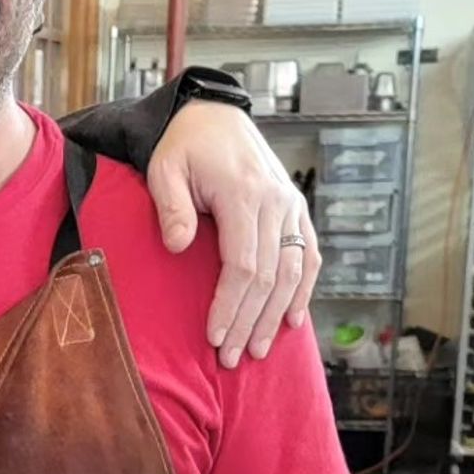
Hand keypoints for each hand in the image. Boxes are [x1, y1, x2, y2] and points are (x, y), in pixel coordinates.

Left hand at [147, 103, 321, 367]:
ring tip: (260, 349)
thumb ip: (171, 207)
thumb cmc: (182, 146)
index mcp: (244, 194)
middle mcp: (276, 202)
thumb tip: (179, 246)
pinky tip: (294, 320)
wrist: (212, 115)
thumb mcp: (164, 168)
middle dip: (251, 322)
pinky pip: (308, 255)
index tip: (216, 337)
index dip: (231, 305)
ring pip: (293, 271)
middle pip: (269, 276)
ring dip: (277, 315)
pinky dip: (304, 289)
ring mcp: (291, 206)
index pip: (243, 265)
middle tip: (233, 358)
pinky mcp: (297, 209)